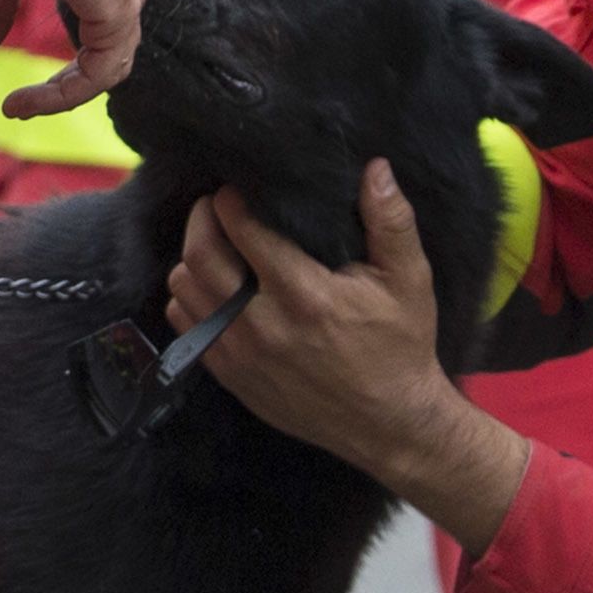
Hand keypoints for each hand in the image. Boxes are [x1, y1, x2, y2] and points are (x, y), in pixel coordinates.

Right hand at [0, 0, 147, 120]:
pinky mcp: (119, 13)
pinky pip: (100, 73)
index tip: (16, 93)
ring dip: (60, 97)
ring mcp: (126, 3)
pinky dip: (66, 92)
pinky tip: (28, 98)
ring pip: (105, 72)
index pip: (96, 42)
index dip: (63, 74)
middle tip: (16, 105)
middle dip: (61, 89)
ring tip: (16, 105)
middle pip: (104, 62)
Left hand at [168, 161, 532, 544]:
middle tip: (215, 206)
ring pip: (184, 290)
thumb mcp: (409, 281)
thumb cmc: (400, 347)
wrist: (389, 424)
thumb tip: (375, 167)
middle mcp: (262, 325)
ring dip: (193, 259)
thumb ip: (391, 221)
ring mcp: (240, 354)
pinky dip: (190, 299)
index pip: (243, 231)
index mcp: (305, 295)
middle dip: (201, 219)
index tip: (236, 187)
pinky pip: (186, 326)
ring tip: (216, 245)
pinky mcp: (230, 376)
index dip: (231, 201)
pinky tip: (215, 289)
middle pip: (200, 256)